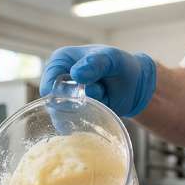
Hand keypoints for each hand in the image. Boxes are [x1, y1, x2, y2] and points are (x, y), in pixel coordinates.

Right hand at [40, 45, 156, 117]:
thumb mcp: (111, 59)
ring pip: (62, 116)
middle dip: (74, 105)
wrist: (135, 85)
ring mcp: (67, 99)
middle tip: (98, 95)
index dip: (61, 92)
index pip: (49, 81)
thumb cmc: (120, 65)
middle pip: (53, 102)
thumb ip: (95, 63)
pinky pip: (72, 125)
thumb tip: (76, 74)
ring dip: (82, 113)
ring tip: (102, 99)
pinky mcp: (75, 114)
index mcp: (61, 61)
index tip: (81, 94)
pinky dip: (84, 123)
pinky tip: (98, 114)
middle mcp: (59, 81)